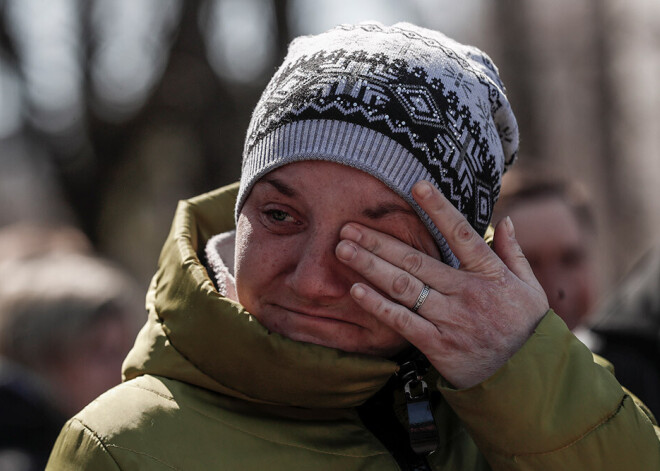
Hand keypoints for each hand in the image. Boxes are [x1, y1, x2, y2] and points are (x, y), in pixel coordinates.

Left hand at [335, 181, 549, 388]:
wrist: (522, 378)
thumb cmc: (524, 328)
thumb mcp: (530, 289)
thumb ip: (514, 253)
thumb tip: (507, 219)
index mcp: (489, 274)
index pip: (462, 235)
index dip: (440, 209)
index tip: (417, 186)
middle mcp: (467, 293)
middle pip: (417, 260)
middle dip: (380, 241)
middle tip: (349, 226)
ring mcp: (451, 320)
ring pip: (404, 287)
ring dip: (370, 267)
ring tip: (343, 250)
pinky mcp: (437, 345)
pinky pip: (402, 321)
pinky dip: (378, 305)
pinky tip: (356, 289)